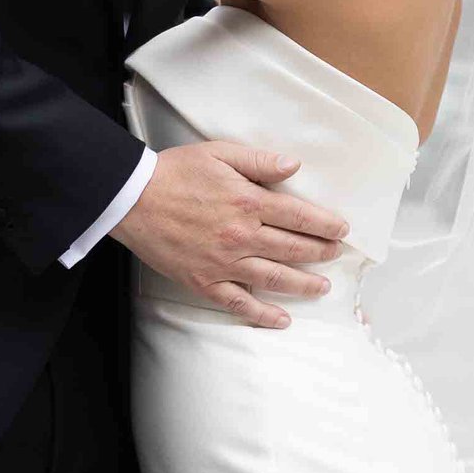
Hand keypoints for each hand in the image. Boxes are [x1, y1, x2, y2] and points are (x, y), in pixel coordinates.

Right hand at [116, 138, 346, 329]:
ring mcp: (224, 262)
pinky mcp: (204, 281)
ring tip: (322, 287)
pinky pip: (239, 304)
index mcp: (248, 202)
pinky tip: (281, 319)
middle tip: (336, 254)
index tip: (341, 229)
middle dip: (321, 252)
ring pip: (274, 278)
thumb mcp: (219, 154)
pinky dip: (262, 314)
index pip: (299, 216)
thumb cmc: (174, 173)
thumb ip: (259, 161)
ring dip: (303, 284)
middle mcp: (241, 235)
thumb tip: (293, 166)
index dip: (325, 223)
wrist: (132, 199)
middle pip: (293, 248)